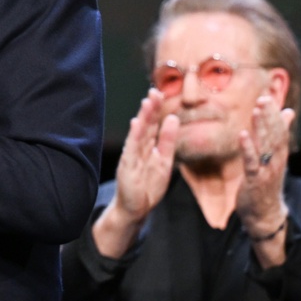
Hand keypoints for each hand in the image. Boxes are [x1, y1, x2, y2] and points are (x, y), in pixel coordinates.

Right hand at [93, 88, 179, 257]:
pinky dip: (135, 136)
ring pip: (139, 133)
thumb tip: (173, 118)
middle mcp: (139, 147)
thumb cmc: (148, 186)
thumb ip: (167, 140)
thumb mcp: (164, 161)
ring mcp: (132, 155)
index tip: (160, 93)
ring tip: (147, 103)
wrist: (135, 208)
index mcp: (149, 146)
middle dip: (150, 109)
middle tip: (155, 92)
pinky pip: (132, 148)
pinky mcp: (128, 166)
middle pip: (146, 125)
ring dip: (143, 118)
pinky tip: (136, 124)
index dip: (156, 109)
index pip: (153, 124)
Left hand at [236, 95, 294, 245]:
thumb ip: (279, 134)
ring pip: (265, 145)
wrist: (265, 214)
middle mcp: (276, 161)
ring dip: (261, 127)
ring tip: (257, 109)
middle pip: (274, 135)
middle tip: (263, 98)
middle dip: (269, 116)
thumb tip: (288, 111)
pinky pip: (251, 162)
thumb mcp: (275, 158)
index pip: (280, 130)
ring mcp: (266, 170)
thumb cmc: (267, 183)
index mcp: (280, 154)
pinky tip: (242, 135)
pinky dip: (248, 148)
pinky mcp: (254, 180)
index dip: (274, 114)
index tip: (267, 96)